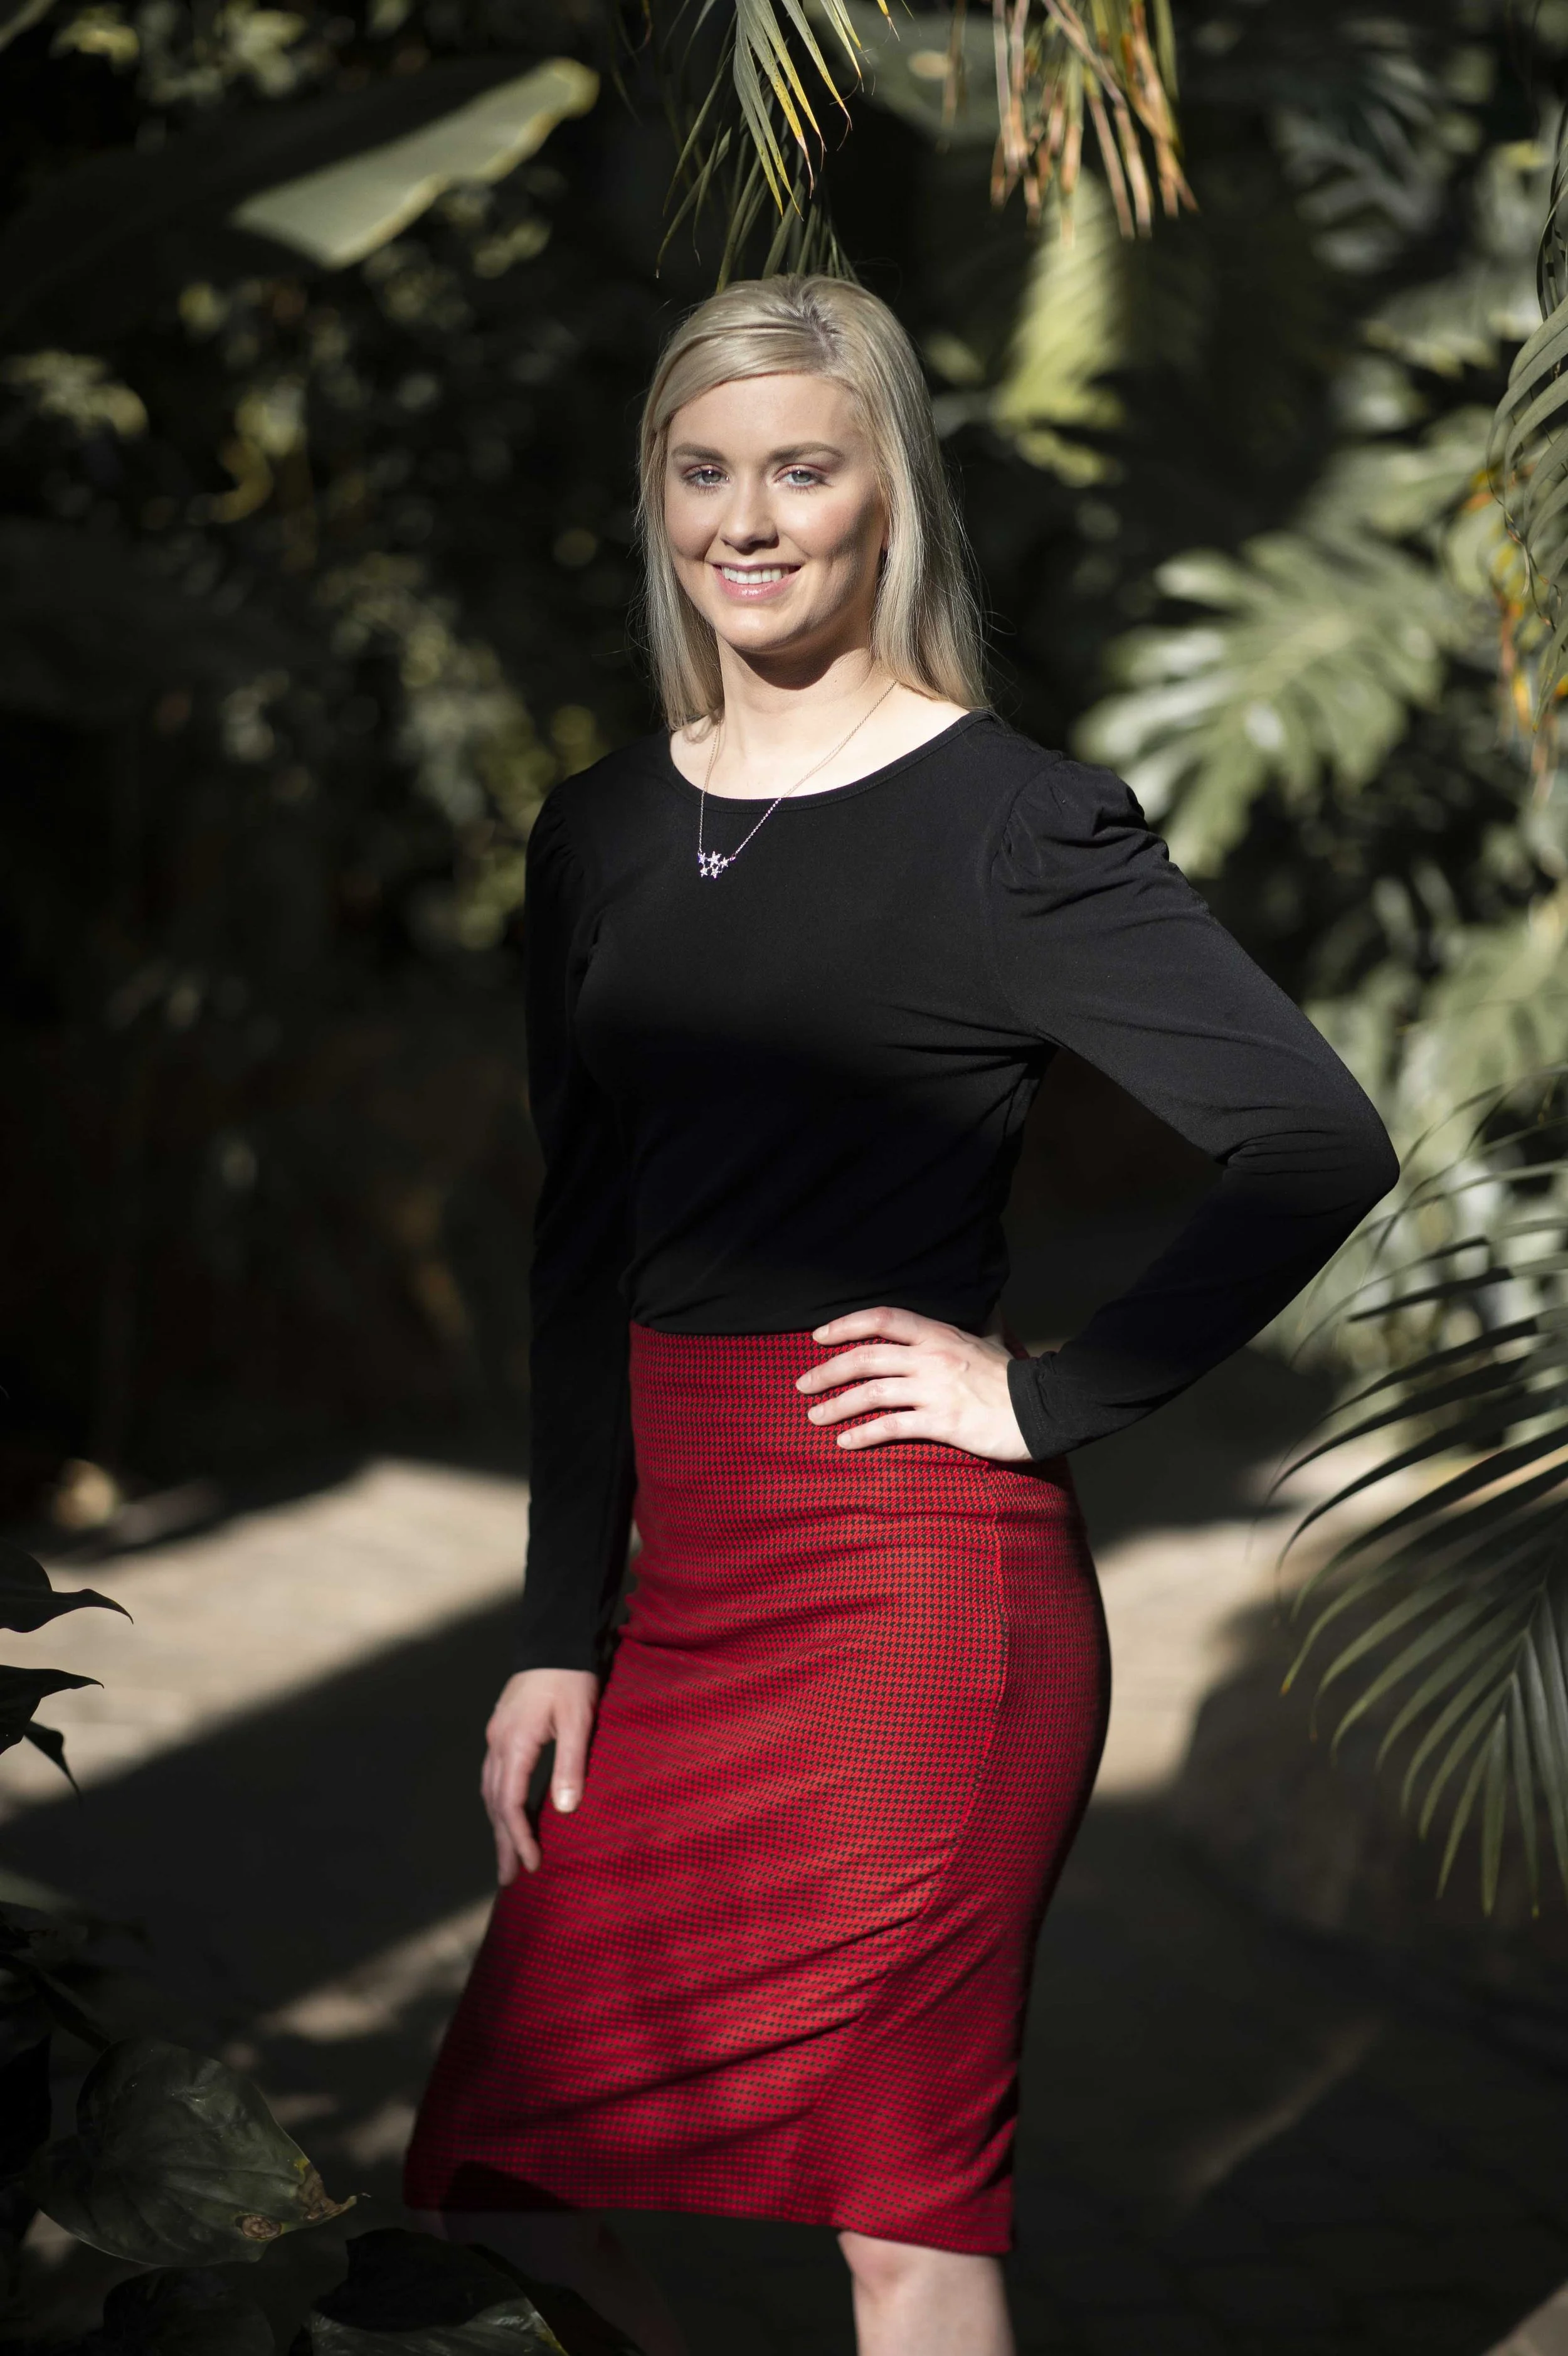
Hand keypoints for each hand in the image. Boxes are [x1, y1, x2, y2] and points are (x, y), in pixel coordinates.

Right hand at [482, 1667, 597, 1884]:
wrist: (555, 1639)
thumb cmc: (571, 1679)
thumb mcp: (577, 1720)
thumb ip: (570, 1764)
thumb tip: (565, 1809)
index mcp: (515, 1742)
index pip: (510, 1802)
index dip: (519, 1837)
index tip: (531, 1865)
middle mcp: (497, 1742)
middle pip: (494, 1802)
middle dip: (503, 1842)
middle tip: (509, 1879)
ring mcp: (496, 1735)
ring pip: (491, 1790)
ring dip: (499, 1825)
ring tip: (507, 1856)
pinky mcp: (503, 1730)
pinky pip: (495, 1776)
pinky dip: (500, 1802)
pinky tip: (508, 1814)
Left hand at [795, 1306, 1032, 1461]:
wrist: (1045, 1408)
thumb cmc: (1013, 1378)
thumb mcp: (989, 1342)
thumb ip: (977, 1326)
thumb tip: (986, 1307)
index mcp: (939, 1334)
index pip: (882, 1319)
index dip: (845, 1325)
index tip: (818, 1337)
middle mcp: (931, 1357)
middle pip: (865, 1357)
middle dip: (826, 1371)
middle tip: (802, 1385)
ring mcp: (935, 1389)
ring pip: (871, 1392)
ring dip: (835, 1405)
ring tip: (813, 1417)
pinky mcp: (942, 1421)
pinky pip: (891, 1426)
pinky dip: (863, 1434)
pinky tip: (845, 1442)